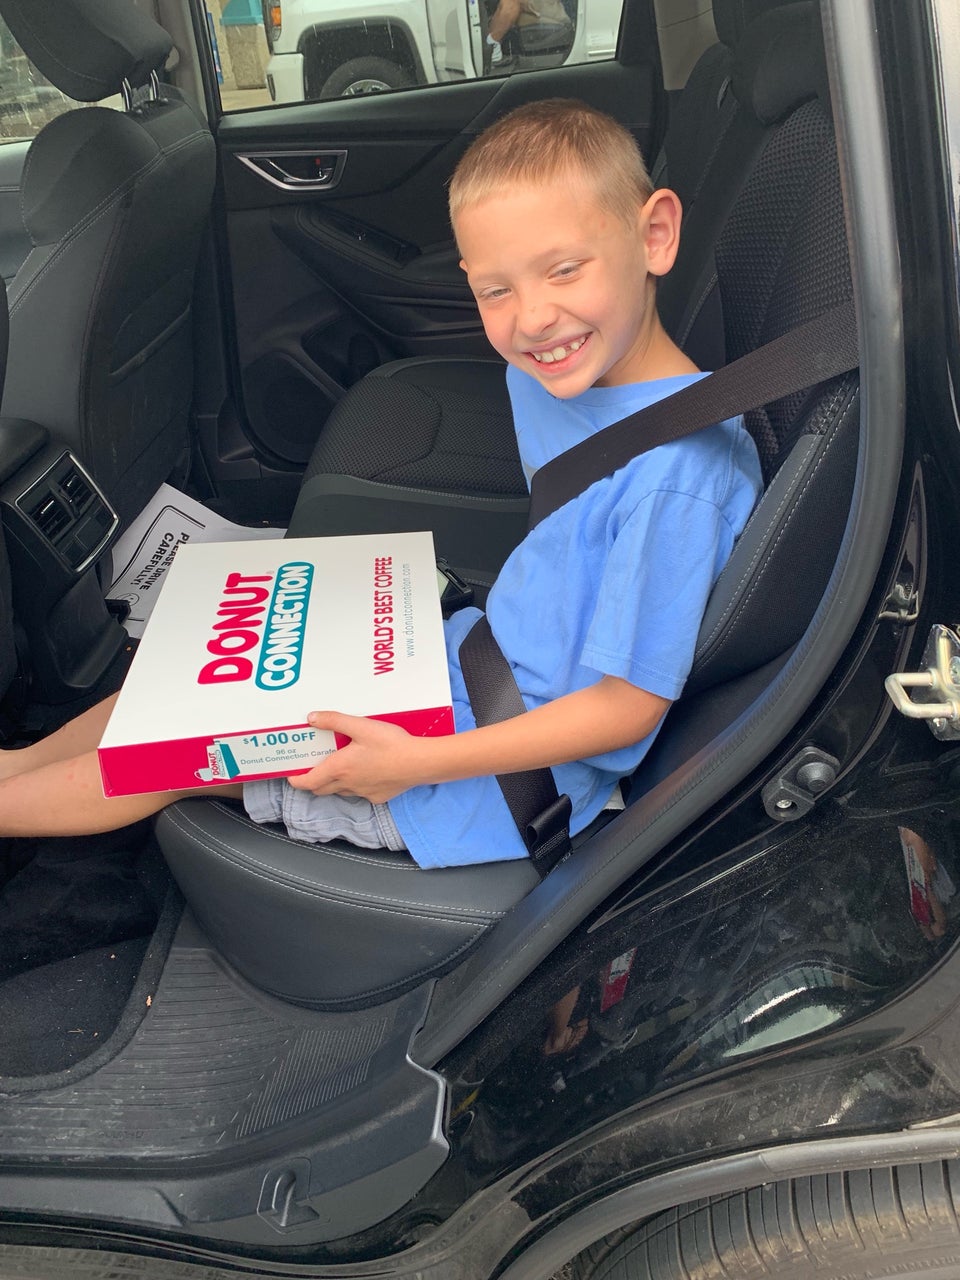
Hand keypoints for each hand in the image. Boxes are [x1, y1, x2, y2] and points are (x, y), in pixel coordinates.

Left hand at [286, 712, 430, 803]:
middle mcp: (348, 785)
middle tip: (311, 770)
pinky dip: (356, 786)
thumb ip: (334, 721)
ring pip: (340, 792)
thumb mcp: (361, 726)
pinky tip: (367, 773)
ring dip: (334, 783)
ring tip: (338, 768)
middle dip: (313, 782)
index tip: (291, 776)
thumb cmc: (390, 744)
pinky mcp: (378, 797)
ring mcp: (363, 793)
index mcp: (339, 768)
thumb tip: (311, 718)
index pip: (308, 782)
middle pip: (321, 789)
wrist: (420, 762)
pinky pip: (360, 794)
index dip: (296, 781)